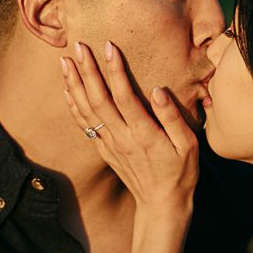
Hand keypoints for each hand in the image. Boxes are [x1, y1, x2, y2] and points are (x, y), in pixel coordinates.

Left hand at [61, 41, 198, 252]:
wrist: (162, 206)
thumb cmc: (180, 173)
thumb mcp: (188, 145)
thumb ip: (172, 116)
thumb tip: (158, 89)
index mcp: (143, 133)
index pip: (124, 96)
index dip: (115, 70)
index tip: (108, 46)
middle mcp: (121, 138)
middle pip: (98, 100)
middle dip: (87, 70)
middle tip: (77, 45)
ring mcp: (110, 145)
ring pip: (86, 111)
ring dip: (74, 85)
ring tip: (64, 61)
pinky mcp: (105, 151)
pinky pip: (85, 126)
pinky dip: (74, 107)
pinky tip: (67, 91)